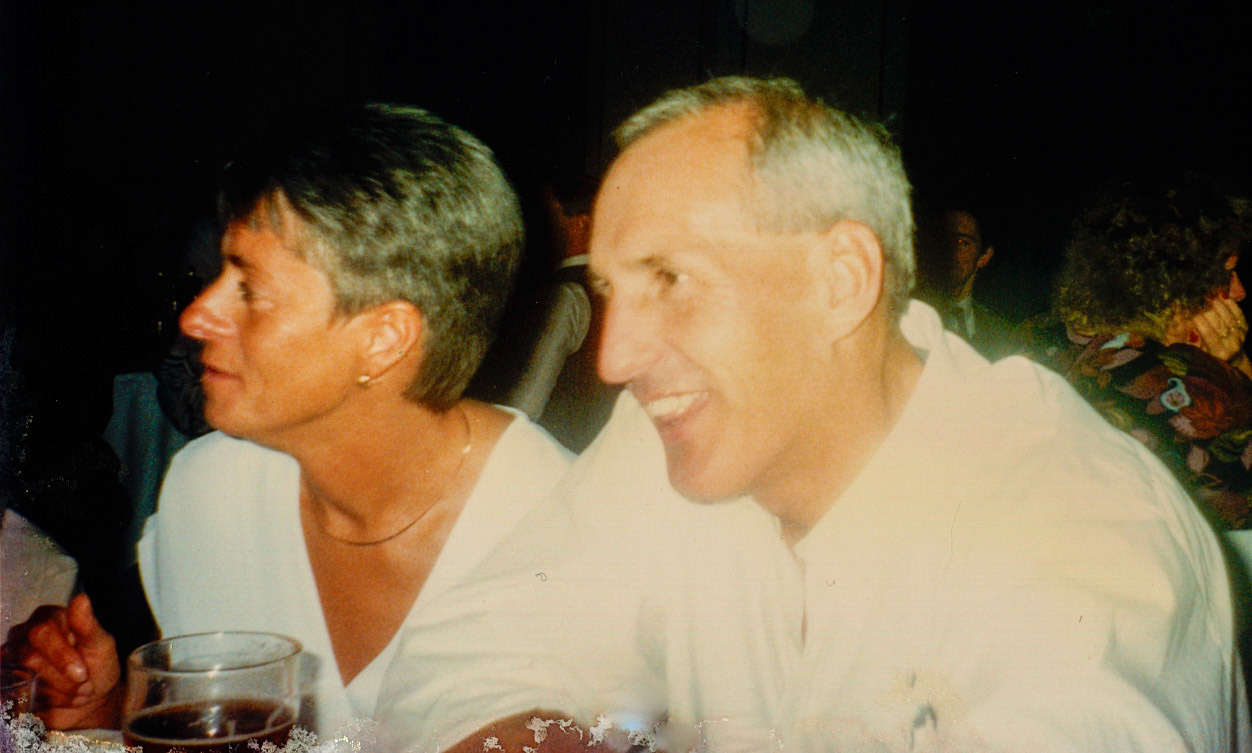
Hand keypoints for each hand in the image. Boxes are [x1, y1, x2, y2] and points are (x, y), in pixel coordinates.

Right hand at [2, 594, 122, 729]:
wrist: (90, 698)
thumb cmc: (97, 665)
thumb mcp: (100, 644)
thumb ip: (88, 625)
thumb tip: (80, 599)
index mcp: (50, 617)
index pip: (44, 632)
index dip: (62, 656)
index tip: (82, 674)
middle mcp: (26, 634)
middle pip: (30, 657)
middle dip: (61, 678)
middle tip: (84, 687)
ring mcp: (14, 657)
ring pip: (22, 677)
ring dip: (55, 691)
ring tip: (76, 692)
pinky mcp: (9, 680)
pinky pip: (11, 692)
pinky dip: (38, 700)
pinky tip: (56, 699)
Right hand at [1188, 295, 1248, 366]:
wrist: (1231, 356)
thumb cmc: (1208, 353)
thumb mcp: (1199, 350)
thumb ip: (1192, 337)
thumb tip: (1181, 320)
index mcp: (1219, 352)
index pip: (1209, 335)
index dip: (1200, 322)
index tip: (1190, 313)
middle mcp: (1232, 343)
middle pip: (1219, 323)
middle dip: (1207, 311)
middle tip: (1196, 301)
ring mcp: (1240, 334)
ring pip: (1228, 316)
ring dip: (1217, 304)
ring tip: (1206, 296)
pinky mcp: (1244, 326)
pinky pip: (1237, 311)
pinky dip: (1229, 302)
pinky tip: (1220, 295)